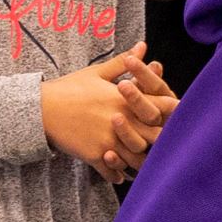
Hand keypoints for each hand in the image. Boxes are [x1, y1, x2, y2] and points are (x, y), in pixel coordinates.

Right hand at [41, 47, 174, 183]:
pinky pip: (112, 170)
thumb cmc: (69, 88)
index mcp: (123, 99)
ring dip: (142, 161)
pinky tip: (120, 175)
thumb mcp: (97, 73)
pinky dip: (117, 174)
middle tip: (171, 143)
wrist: (39, 109)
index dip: (172, 111)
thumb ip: (124, 62)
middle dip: (162, 140)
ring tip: (148, 164)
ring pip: (135, 157)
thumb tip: (143, 45)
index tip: (182, 113)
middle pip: (153, 136)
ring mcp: (107, 140)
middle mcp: (119, 121)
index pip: (158, 107)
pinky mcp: (93, 155)